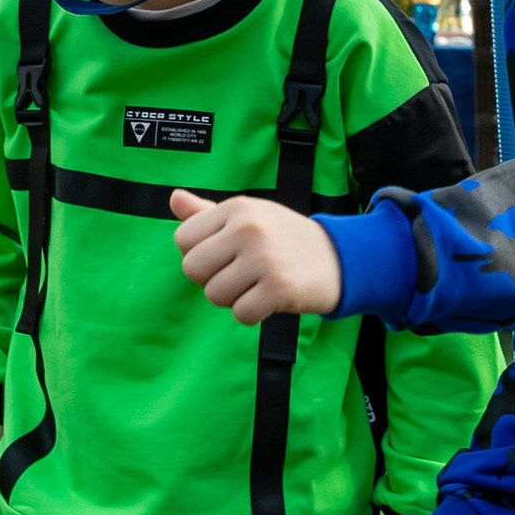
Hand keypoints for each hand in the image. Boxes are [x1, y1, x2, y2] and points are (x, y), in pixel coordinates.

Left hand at [171, 190, 341, 322]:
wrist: (340, 258)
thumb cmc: (283, 238)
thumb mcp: (248, 216)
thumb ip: (206, 213)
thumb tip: (174, 199)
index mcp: (237, 208)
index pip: (183, 239)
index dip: (199, 254)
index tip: (225, 254)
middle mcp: (249, 229)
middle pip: (192, 269)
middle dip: (211, 279)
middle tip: (240, 274)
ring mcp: (265, 258)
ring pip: (214, 295)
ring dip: (233, 299)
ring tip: (257, 285)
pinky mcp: (279, 288)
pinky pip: (241, 314)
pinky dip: (252, 314)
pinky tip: (269, 300)